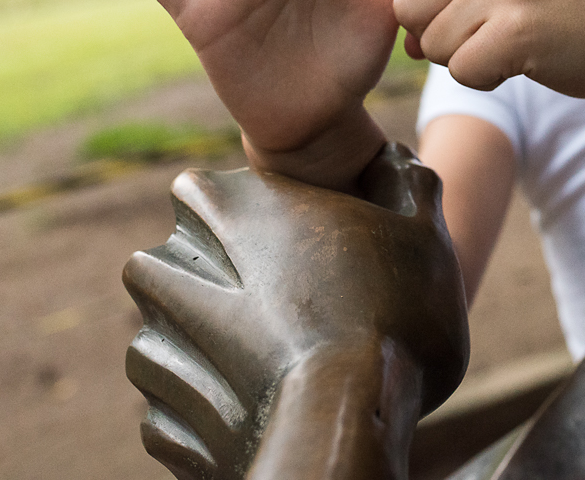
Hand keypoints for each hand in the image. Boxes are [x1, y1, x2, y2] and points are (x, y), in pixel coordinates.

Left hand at [122, 146, 468, 479]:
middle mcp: (172, 271)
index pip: (199, 192)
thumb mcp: (424, 235)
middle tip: (271, 310)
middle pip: (167, 267)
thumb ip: (405, 184)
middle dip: (201, 285)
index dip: (236, 215)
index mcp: (231, 208)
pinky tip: (260, 413)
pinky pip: (175, 413)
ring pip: (162, 341)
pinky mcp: (164, 426)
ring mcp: (160, 351)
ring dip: (199, 351)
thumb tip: (394, 157)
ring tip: (267, 368)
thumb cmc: (392, 318)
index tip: (275, 239)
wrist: (346, 428)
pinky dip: (209, 414)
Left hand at [308, 0, 584, 98]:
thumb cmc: (552, 16)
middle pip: (405, 9)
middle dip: (430, 37)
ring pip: (431, 45)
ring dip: (461, 59)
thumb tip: (406, 38)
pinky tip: (517, 63)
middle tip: (481, 35)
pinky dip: (485, 79)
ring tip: (506, 45)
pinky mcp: (515, 30)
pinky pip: (463, 69)